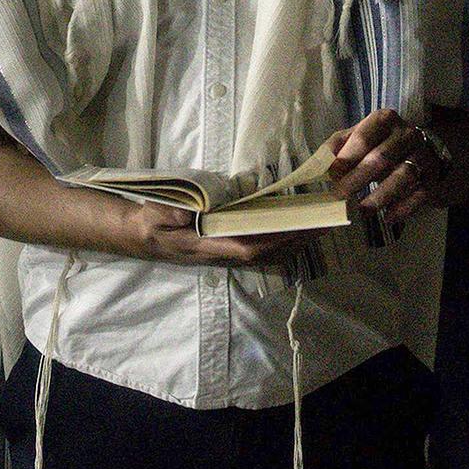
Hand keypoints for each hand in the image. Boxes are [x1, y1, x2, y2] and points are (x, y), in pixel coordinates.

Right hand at [126, 201, 322, 266]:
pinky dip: (283, 244)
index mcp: (206, 246)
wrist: (144, 236)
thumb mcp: (155, 213)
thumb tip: (186, 213)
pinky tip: (299, 234)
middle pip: (265, 253)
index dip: (273, 241)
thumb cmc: (152, 221)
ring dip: (294, 244)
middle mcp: (221, 254)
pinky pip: (261, 251)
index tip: (295, 230)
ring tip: (321, 227)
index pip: (245, 249)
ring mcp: (226, 254)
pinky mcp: (228, 249)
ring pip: (267, 255)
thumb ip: (170, 213)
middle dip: (295, 241)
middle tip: (324, 224)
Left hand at [326, 108, 463, 223]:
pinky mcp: (432, 178)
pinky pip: (419, 194)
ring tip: (362, 210)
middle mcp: (406, 134)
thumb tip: (320, 164)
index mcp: (384, 119)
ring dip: (380, 196)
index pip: (363, 138)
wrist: (421, 150)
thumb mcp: (358, 136)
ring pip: (402, 176)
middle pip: (381, 158)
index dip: (346, 158)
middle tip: (340, 196)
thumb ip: (337, 146)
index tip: (332, 175)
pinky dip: (403, 208)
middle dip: (357, 179)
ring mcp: (422, 156)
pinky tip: (388, 216)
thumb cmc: (380, 144)